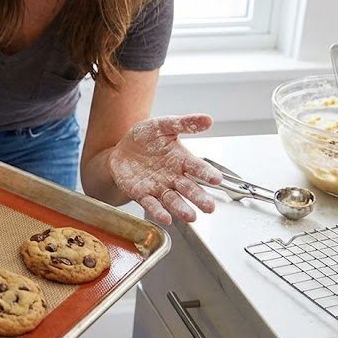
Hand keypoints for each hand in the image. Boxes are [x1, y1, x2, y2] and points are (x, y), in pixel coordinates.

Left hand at [107, 114, 223, 224]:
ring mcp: (159, 187)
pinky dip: (159, 212)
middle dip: (200, 198)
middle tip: (209, 207)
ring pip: (173, 200)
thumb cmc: (145, 138)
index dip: (207, 173)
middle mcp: (173, 176)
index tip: (216, 179)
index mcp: (181, 159)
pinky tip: (165, 218)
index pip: (197, 167)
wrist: (121, 150)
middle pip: (189, 189)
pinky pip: (152, 205)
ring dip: (182, 209)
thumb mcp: (163, 126)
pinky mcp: (143, 195)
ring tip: (191, 217)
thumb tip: (208, 119)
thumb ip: (184, 124)